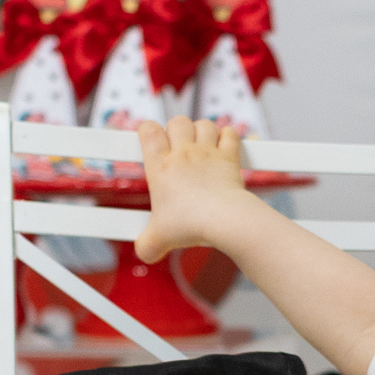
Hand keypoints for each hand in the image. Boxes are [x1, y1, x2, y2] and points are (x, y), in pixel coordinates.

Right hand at [134, 115, 246, 262]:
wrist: (224, 220)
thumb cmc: (191, 225)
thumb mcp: (160, 238)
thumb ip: (147, 244)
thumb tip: (144, 252)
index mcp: (160, 166)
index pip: (149, 131)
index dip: (148, 131)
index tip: (151, 140)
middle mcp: (183, 154)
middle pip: (177, 122)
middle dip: (176, 129)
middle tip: (179, 146)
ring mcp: (208, 153)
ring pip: (203, 124)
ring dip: (202, 131)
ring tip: (201, 146)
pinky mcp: (229, 158)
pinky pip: (230, 134)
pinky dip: (227, 136)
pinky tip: (224, 146)